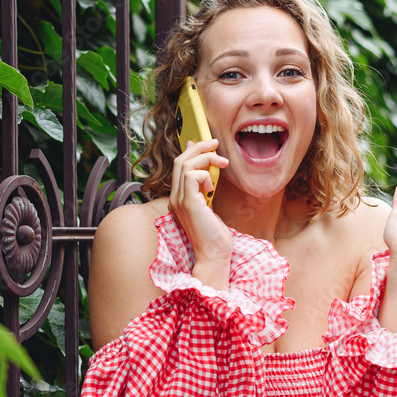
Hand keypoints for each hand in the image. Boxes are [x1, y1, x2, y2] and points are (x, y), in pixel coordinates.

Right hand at [168, 139, 231, 286]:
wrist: (213, 254)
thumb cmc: (214, 235)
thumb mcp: (209, 206)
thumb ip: (205, 188)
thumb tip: (206, 169)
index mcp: (177, 198)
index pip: (178, 166)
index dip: (190, 151)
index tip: (204, 143)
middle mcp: (174, 198)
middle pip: (180, 161)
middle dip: (198, 147)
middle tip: (215, 142)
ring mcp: (178, 200)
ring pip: (185, 164)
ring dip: (206, 157)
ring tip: (222, 162)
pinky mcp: (188, 203)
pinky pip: (193, 175)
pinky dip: (205, 174)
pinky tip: (212, 187)